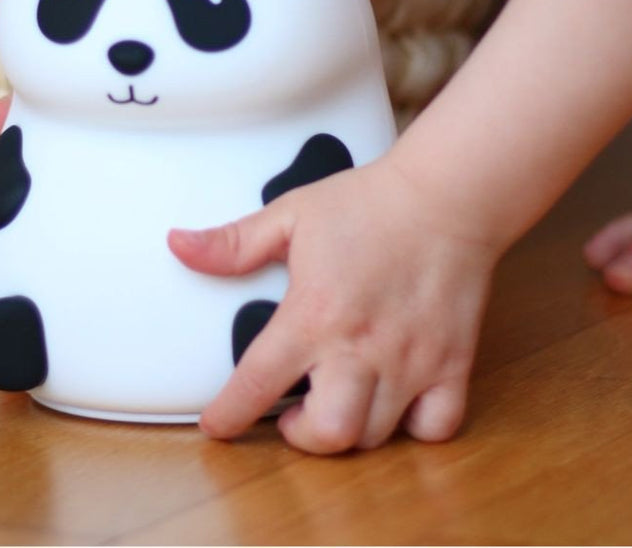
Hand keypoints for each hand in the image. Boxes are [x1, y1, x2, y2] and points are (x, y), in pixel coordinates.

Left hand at [168, 155, 498, 454]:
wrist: (445, 194)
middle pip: (328, 433)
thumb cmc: (368, 203)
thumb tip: (179, 244)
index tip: (216, 426)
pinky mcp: (452, 364)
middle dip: (301, 437)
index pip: (257, 383)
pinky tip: (395, 401)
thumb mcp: (291, 214)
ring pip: (376, 435)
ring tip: (337, 401)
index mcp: (314, 313)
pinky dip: (414, 427)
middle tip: (293, 414)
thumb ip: (234, 242)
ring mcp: (410, 361)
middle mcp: (361, 347)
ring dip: (350, 429)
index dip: (229, 415)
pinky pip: (435, 426)